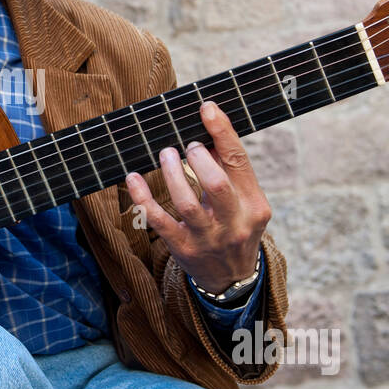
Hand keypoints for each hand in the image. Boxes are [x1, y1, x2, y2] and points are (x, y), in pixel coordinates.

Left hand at [124, 100, 270, 292]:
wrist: (231, 280)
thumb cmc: (236, 227)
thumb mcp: (245, 202)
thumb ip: (230, 172)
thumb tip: (206, 134)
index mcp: (254, 205)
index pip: (239, 162)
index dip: (222, 132)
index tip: (206, 108)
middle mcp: (234, 223)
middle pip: (215, 184)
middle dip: (197, 157)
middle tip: (186, 145)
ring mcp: (207, 238)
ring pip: (186, 202)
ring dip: (171, 173)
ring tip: (165, 154)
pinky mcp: (183, 248)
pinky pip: (158, 220)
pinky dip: (143, 197)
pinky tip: (133, 178)